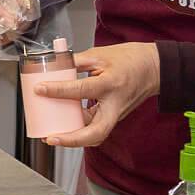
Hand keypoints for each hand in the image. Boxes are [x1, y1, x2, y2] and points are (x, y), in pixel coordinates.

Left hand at [33, 43, 160, 147]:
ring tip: (53, 136)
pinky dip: (81, 131)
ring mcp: (116, 113)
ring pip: (96, 135)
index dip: (58, 90)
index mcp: (110, 83)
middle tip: (51, 138)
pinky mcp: (115, 117)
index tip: (40, 89)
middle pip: (96, 132)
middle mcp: (115, 104)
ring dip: (75, 139)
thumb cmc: (130, 60)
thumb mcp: (99, 54)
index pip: (80, 90)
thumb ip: (75, 61)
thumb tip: (52, 65)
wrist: (154, 68)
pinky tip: (66, 126)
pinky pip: (97, 128)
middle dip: (72, 140)